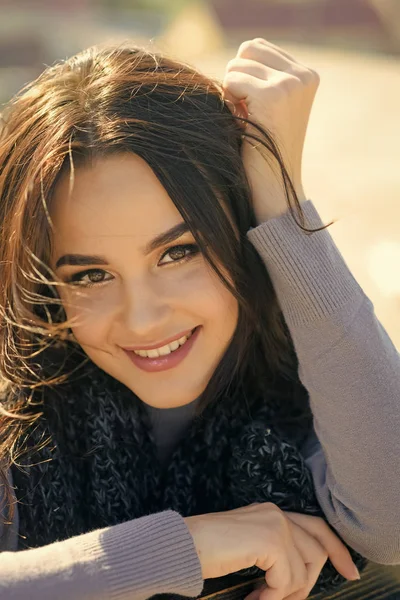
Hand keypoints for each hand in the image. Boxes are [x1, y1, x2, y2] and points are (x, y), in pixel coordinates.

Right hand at [184, 502, 359, 599]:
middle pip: (316, 552)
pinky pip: (287, 580)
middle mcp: (277, 513)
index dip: (338, 550)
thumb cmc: (210, 549)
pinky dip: (273, 596)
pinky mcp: (269, 540)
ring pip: (304, 570)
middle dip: (305, 584)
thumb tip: (298, 581)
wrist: (183, 544)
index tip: (350, 573)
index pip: (318, 527)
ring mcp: (275, 524)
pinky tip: (255, 597)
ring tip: (260, 599)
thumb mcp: (251, 549)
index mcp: (273, 512)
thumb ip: (276, 554)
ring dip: (286, 594)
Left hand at [222, 38, 319, 222]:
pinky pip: (231, 80)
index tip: (252, 107)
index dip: (244, 76)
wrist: (276, 190)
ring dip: (231, 92)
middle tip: (244, 112)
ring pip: (237, 65)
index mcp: (308, 76)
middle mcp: (304, 75)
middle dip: (237, 78)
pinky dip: (228, 102)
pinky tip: (242, 124)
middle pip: (248, 49)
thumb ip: (261, 80)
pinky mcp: (273, 96)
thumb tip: (236, 60)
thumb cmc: (265, 153)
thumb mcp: (269, 109)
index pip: (258, 48)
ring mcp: (290, 84)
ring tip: (244, 120)